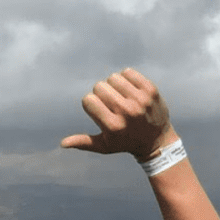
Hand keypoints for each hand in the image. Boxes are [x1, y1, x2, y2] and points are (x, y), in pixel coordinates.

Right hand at [60, 68, 175, 160]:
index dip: (90, 103)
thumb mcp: (104, 146)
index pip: (88, 100)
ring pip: (113, 77)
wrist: (157, 140)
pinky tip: (129, 89)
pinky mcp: (150, 90)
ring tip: (120, 96)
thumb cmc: (125, 143)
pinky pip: (128, 72)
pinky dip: (126, 78)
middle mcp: (126, 112)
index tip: (99, 110)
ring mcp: (140, 100)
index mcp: (112, 126)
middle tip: (110, 103)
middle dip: (101, 93)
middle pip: (99, 86)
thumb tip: (62, 144)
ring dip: (113, 85)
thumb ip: (83, 143)